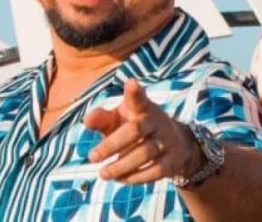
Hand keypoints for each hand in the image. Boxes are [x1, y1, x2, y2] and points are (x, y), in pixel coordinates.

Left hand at [83, 78, 202, 183]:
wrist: (174, 143)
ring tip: (103, 173)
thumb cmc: (135, 128)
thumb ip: (102, 119)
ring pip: (145, 153)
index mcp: (142, 107)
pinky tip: (120, 179)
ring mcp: (167, 139)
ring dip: (121, 165)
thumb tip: (86, 120)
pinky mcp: (173, 159)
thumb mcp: (119, 120)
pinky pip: (155, 171)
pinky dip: (136, 177)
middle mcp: (157, 120)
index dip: (134, 91)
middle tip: (91, 157)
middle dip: (112, 145)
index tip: (131, 83)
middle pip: (135, 130)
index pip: (138, 98)